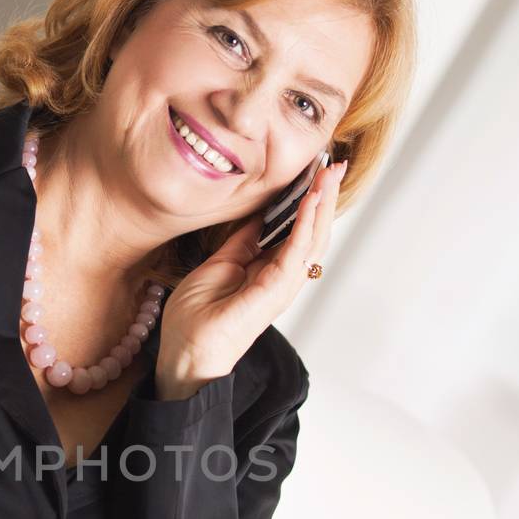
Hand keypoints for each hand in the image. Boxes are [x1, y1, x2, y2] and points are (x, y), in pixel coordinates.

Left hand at [154, 157, 346, 393]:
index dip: (307, 201)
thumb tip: (260, 215)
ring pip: (312, 238)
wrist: (184, 353)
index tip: (314, 172)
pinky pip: (296, 250)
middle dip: (323, 197)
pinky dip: (305, 222)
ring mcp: (281, 285)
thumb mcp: (219, 264)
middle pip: (312, 232)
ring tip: (329, 173)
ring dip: (322, 204)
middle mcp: (281, 278)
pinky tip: (310, 198)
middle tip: (333, 165)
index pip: (296, 230)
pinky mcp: (275, 290)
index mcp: (268, 271)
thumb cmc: (196, 319)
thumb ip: (243, 241)